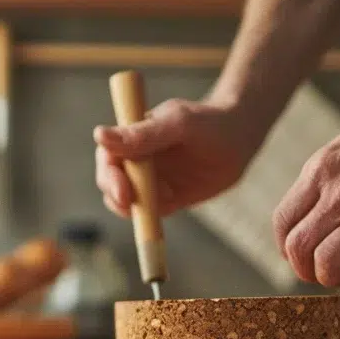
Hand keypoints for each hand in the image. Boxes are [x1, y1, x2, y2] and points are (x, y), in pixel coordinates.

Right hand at [94, 98, 258, 218]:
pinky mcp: (163, 200)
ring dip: (136, 208)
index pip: (107, 158)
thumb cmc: (209, 122)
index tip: (123, 190)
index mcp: (131, 136)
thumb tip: (99, 135)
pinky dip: (152, 216)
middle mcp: (135, 159)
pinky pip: (147, 214)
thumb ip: (143, 133)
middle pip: (109, 183)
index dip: (109, 176)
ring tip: (167, 196)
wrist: (240, 139)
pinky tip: (175, 199)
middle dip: (117, 195)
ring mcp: (148, 181)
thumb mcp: (178, 123)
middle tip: (131, 202)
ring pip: (125, 203)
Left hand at [273, 88, 339, 291]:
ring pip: (327, 262)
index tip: (301, 255)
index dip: (286, 247)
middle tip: (321, 272)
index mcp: (322, 169)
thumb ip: (325, 178)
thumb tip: (306, 213)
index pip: (282, 221)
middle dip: (304, 270)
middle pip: (298, 247)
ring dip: (331, 277)